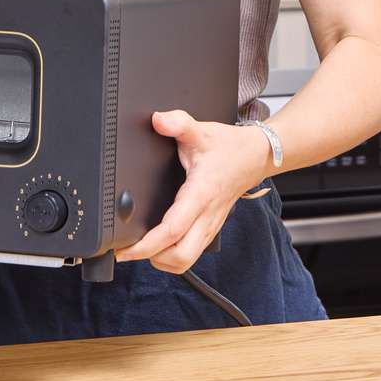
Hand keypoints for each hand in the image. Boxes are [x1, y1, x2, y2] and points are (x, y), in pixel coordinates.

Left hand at [114, 109, 274, 273]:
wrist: (255, 156)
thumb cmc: (228, 147)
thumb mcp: (201, 130)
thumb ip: (178, 123)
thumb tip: (158, 120)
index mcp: (201, 194)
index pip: (172, 230)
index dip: (145, 245)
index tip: (124, 249)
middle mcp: (207, 216)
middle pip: (181, 257)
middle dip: (152, 259)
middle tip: (129, 250)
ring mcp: (211, 225)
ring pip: (186, 261)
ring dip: (163, 261)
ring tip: (142, 249)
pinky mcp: (211, 228)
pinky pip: (192, 253)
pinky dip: (173, 256)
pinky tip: (160, 244)